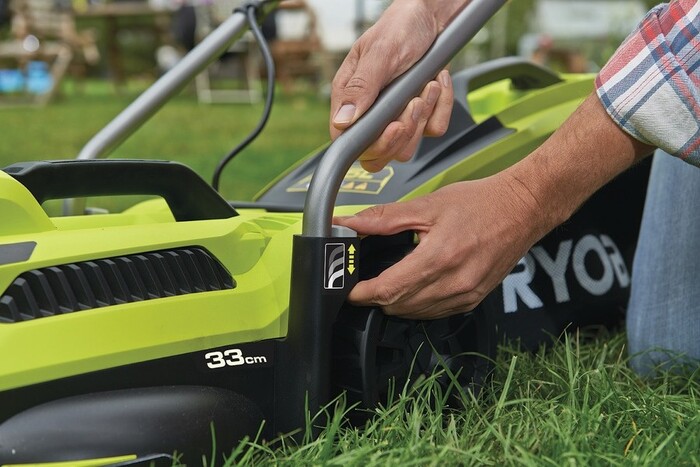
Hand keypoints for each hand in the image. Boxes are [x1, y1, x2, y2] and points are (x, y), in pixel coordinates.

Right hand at [330, 0, 462, 171]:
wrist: (432, 18)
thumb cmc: (400, 28)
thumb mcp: (380, 53)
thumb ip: (361, 87)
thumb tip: (342, 120)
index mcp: (350, 98)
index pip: (349, 142)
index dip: (372, 144)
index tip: (394, 127)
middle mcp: (371, 113)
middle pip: (378, 156)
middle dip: (402, 135)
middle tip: (414, 102)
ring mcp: (396, 118)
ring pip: (407, 149)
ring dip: (423, 119)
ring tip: (427, 86)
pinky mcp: (420, 117)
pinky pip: (433, 131)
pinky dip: (442, 107)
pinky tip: (437, 83)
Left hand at [334, 93, 652, 319]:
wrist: (523, 209)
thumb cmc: (479, 202)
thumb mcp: (426, 204)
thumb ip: (383, 218)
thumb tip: (348, 224)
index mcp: (438, 258)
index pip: (387, 290)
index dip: (361, 293)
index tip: (347, 288)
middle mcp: (453, 283)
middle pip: (397, 305)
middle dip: (375, 296)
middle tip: (364, 280)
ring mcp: (465, 296)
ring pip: (415, 313)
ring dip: (395, 302)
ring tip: (387, 280)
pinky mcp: (473, 300)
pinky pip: (435, 313)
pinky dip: (417, 305)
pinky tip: (414, 286)